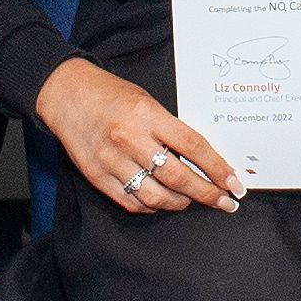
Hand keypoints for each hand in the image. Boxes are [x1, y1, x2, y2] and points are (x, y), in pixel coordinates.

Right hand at [33, 57, 241, 213]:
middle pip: (178, 177)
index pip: (193, 147)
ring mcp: (112, 161)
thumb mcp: (148, 102)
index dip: (218, 169)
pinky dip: (151, 206)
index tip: (234, 183)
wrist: (66, 95)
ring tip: (192, 200)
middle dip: (207, 194)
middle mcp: (130, 140)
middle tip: (224, 201)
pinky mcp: (97, 177)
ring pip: (156, 196)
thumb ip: (171, 128)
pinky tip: (162, 201)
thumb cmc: (110, 94)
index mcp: (148, 116)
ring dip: (180, 203)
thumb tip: (202, 158)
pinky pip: (131, 202)